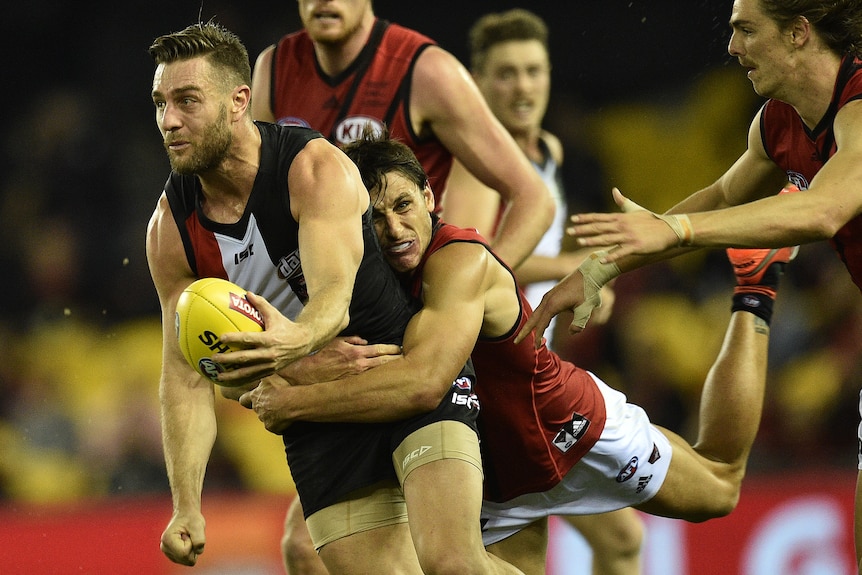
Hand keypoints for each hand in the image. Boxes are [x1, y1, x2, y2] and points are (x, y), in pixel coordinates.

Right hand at [160, 510, 205, 565]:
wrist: (186, 514)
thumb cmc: (191, 518)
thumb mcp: (198, 525)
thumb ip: (199, 540)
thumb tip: (198, 551)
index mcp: (167, 539)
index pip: (184, 553)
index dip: (192, 544)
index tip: (188, 533)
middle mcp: (165, 548)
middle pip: (186, 559)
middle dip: (192, 548)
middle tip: (189, 536)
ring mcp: (167, 552)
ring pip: (187, 561)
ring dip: (191, 550)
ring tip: (188, 538)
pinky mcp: (172, 555)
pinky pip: (186, 560)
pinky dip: (190, 552)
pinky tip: (186, 542)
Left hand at [214, 292, 314, 385]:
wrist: (304, 342)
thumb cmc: (286, 326)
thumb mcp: (275, 314)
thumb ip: (261, 304)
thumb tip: (247, 293)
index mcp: (269, 339)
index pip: (248, 339)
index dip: (234, 338)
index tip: (221, 338)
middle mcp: (269, 353)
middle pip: (245, 358)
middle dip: (228, 359)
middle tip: (214, 358)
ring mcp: (270, 365)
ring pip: (248, 372)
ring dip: (232, 374)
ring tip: (218, 376)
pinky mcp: (271, 372)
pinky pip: (253, 377)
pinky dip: (241, 380)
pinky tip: (230, 381)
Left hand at [239, 375, 294, 433]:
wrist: (291, 403)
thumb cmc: (281, 388)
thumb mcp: (271, 377)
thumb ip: (264, 379)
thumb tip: (261, 375)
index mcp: (255, 396)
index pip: (243, 399)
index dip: (246, 399)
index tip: (249, 399)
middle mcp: (257, 408)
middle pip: (257, 409)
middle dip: (264, 406)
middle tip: (275, 402)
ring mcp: (264, 419)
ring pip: (266, 417)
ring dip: (272, 414)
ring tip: (284, 409)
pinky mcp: (271, 427)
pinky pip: (275, 426)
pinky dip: (280, 423)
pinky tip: (288, 417)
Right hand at [280, 336, 402, 384]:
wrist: (308, 376)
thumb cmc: (321, 357)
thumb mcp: (336, 342)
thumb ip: (352, 339)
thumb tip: (365, 341)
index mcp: (356, 352)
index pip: (381, 350)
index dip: (393, 350)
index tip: (402, 350)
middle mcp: (360, 365)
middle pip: (385, 363)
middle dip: (398, 362)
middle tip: (410, 361)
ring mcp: (358, 378)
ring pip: (381, 374)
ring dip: (393, 373)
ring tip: (404, 373)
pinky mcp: (354, 388)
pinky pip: (371, 385)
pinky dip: (382, 384)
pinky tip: (390, 385)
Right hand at [515, 251, 619, 346]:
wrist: (589, 272)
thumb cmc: (588, 290)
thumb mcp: (586, 308)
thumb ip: (579, 322)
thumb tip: (572, 333)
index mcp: (553, 304)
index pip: (541, 324)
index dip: (538, 336)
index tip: (536, 347)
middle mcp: (547, 300)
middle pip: (533, 318)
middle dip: (525, 331)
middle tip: (516, 342)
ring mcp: (548, 296)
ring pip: (536, 313)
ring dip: (531, 325)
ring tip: (526, 335)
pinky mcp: (552, 294)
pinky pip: (541, 309)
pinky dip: (538, 318)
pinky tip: (541, 323)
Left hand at [567, 188, 687, 262]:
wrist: (669, 230)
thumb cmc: (652, 221)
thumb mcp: (636, 210)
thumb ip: (623, 202)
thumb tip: (615, 190)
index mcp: (621, 218)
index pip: (599, 218)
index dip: (585, 218)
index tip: (573, 219)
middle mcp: (622, 226)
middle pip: (599, 227)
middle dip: (583, 229)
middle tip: (568, 231)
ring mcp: (629, 236)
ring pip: (607, 238)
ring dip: (593, 240)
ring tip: (579, 242)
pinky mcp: (636, 246)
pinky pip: (621, 252)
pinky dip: (611, 256)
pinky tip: (601, 260)